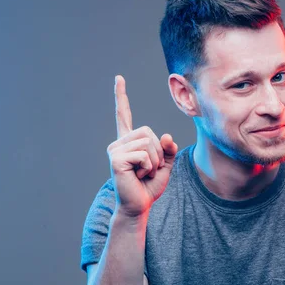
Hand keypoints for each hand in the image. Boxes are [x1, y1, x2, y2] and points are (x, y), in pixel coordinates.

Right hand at [106, 75, 177, 217]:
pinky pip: (144, 155)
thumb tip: (167, 137)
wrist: (139, 206)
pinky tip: (139, 176)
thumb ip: (168, 150)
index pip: (124, 114)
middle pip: (149, 132)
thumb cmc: (149, 186)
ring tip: (144, 173)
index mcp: (129, 142)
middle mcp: (119, 142)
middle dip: (158, 152)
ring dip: (154, 161)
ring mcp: (115, 150)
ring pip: (148, 143)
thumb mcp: (165, 166)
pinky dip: (149, 167)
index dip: (121, 96)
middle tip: (149, 169)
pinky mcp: (116, 159)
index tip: (119, 78)